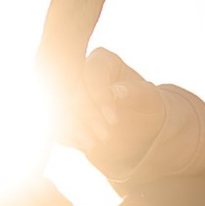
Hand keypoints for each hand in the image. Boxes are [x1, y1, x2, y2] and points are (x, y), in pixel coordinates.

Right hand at [67, 48, 162, 175]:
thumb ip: (135, 91)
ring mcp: (67, 90)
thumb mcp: (150, 98)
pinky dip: (67, 134)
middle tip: (104, 135)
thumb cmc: (146, 105)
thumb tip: (115, 92)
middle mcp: (80, 70)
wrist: (136, 125)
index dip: (100, 95)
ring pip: (59, 105)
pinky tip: (83, 145)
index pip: (93, 72)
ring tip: (95, 143)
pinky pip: (54, 119)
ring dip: (75, 126)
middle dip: (86, 113)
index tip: (113, 119)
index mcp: (102, 60)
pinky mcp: (60, 110)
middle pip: (72, 87)